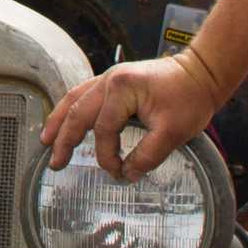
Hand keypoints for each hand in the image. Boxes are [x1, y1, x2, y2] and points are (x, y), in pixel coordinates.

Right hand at [40, 54, 226, 181]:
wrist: (201, 73)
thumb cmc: (190, 98)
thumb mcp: (173, 132)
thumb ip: (147, 156)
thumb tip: (127, 174)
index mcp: (121, 89)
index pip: (103, 130)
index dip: (107, 156)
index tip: (117, 172)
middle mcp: (109, 79)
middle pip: (77, 112)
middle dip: (64, 139)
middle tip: (55, 163)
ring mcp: (109, 77)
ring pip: (74, 99)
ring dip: (59, 121)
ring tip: (46, 141)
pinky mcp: (114, 81)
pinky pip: (83, 94)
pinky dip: (71, 109)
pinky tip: (65, 120)